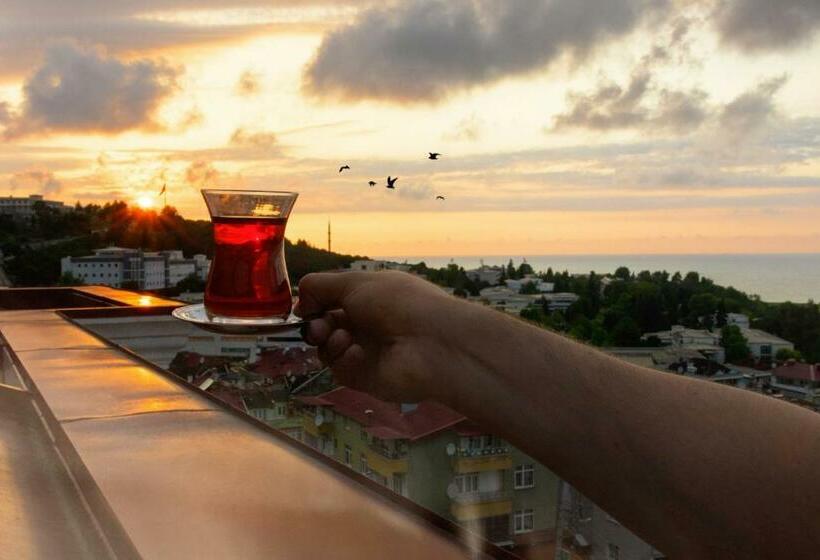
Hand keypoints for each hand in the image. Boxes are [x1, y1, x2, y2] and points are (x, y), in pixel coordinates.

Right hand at [295, 271, 459, 401]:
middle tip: (318, 325)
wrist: (431, 344)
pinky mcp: (365, 379)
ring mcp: (366, 353)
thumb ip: (321, 286)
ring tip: (339, 335)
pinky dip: (341, 358)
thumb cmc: (397, 302)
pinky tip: (354, 350)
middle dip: (316, 323)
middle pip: (326, 326)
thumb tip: (299, 299)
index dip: (316, 303)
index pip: (334, 301)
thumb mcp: (356, 283)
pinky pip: (340, 368)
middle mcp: (369, 325)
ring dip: (327, 339)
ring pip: (329, 348)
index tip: (306, 305)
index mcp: (372, 298)